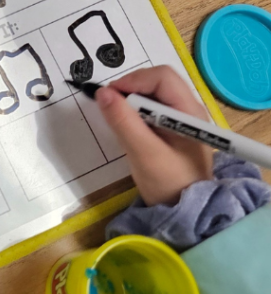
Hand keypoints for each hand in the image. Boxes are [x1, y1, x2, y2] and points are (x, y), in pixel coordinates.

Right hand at [95, 65, 213, 206]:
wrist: (188, 216)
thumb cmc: (170, 185)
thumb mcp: (144, 154)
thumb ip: (123, 121)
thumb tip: (102, 92)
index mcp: (190, 113)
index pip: (162, 77)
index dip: (133, 80)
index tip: (111, 96)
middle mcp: (189, 110)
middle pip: (158, 81)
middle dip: (132, 88)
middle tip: (113, 105)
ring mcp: (183, 119)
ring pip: (154, 92)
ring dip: (133, 99)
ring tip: (121, 119)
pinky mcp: (175, 128)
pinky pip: (153, 106)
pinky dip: (137, 110)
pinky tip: (131, 127)